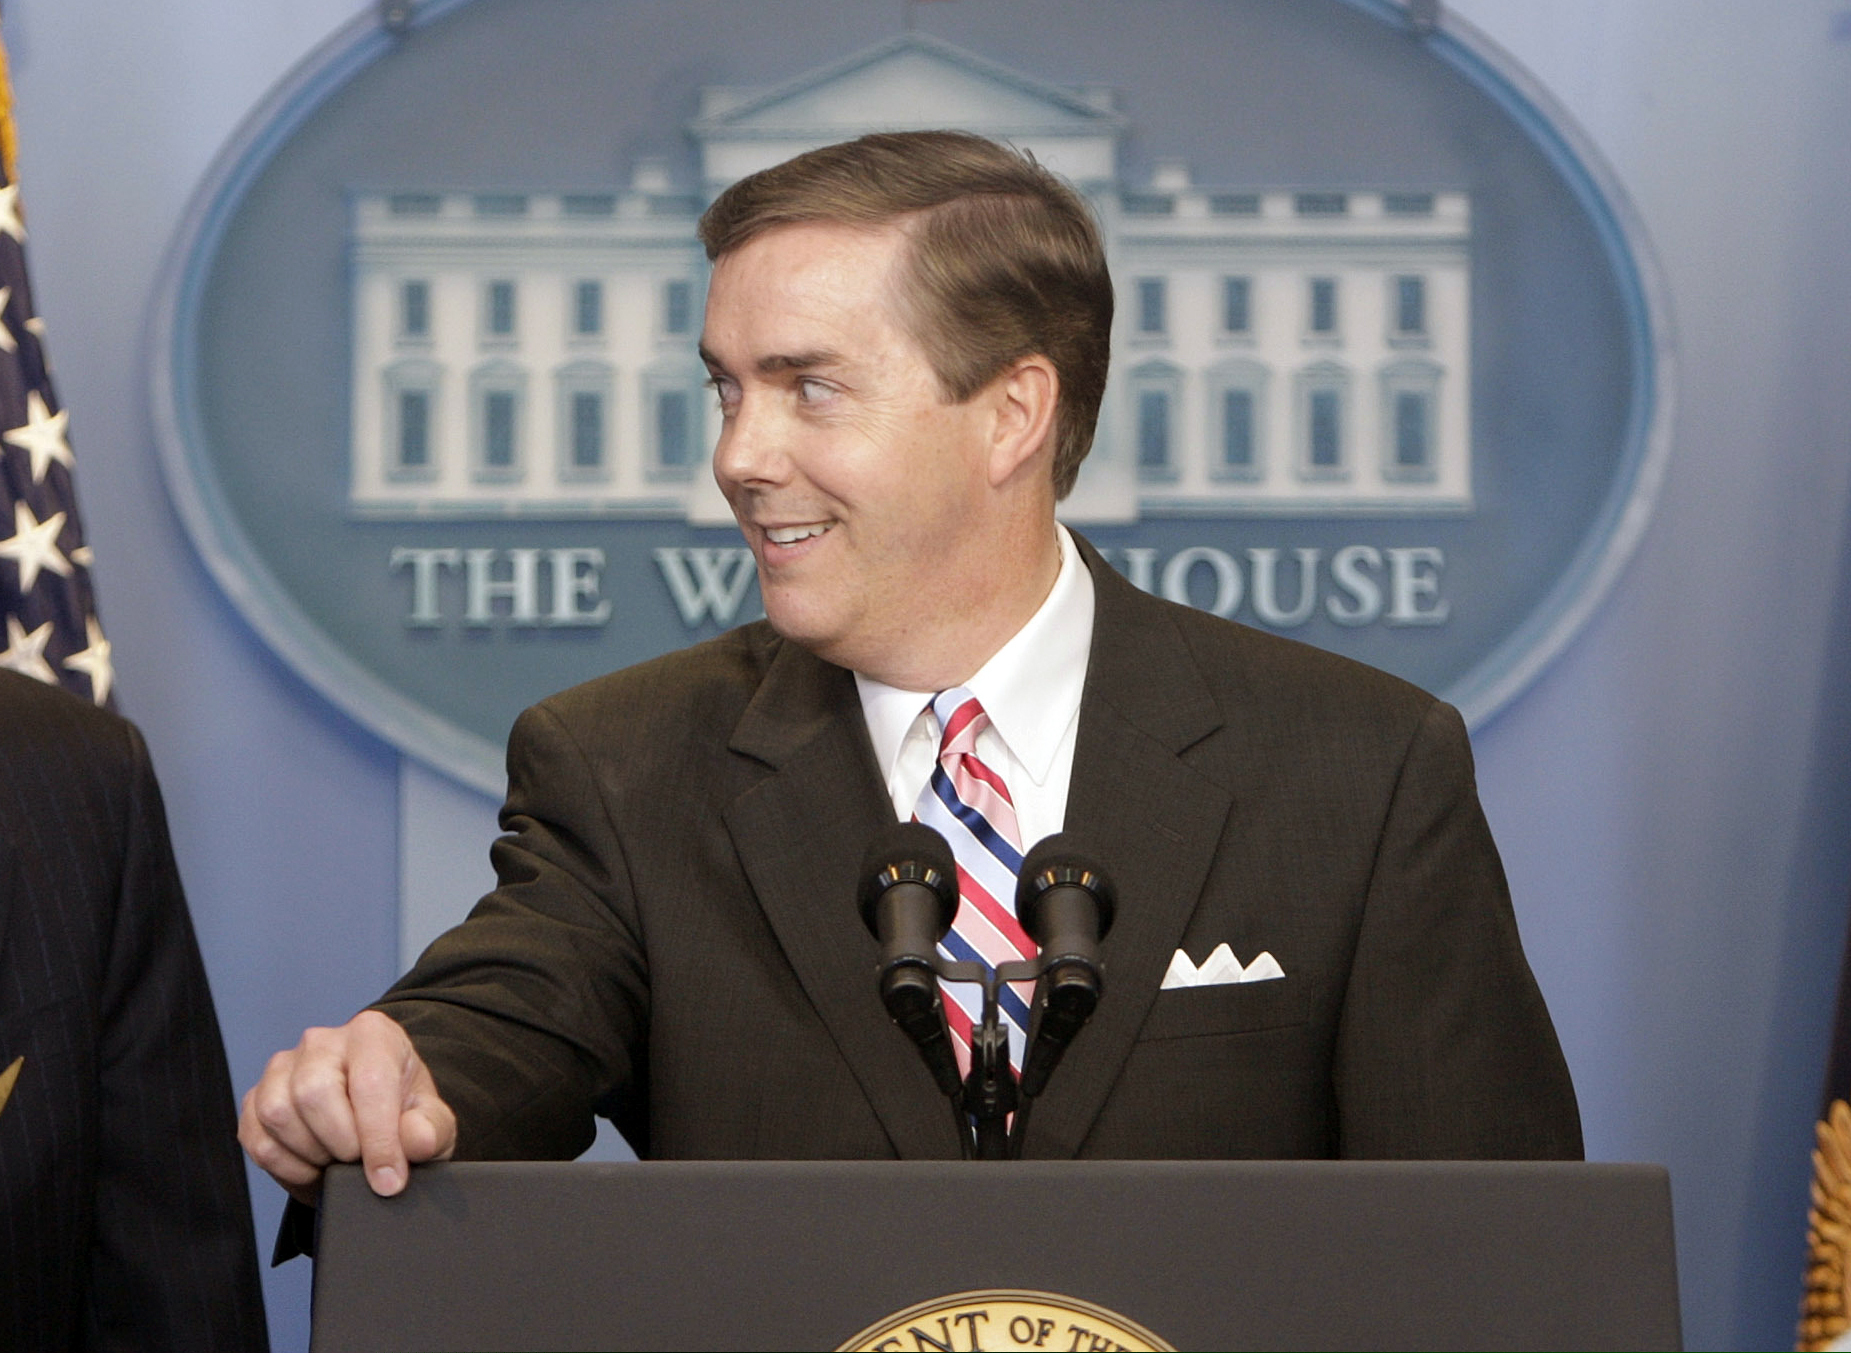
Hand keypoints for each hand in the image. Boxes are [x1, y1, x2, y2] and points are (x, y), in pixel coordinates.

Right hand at [239, 1010, 456, 1204]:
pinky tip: (314, 1167)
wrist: (374, 1123)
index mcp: (372, 1034)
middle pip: (314, 1093)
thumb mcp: (432, 1123)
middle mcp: (322, 1042)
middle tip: (361, 1161)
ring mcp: (283, 1068)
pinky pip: (256, 1139)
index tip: (389, 1179)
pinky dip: (286, 1166)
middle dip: (341, 1143)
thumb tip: (416, 1139)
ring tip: (339, 1161)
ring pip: (279, 1114)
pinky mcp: (255, 1099)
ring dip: (312, 1154)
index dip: (378, 1139)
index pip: (369, 1081)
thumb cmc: (403, 1114)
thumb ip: (431, 1129)